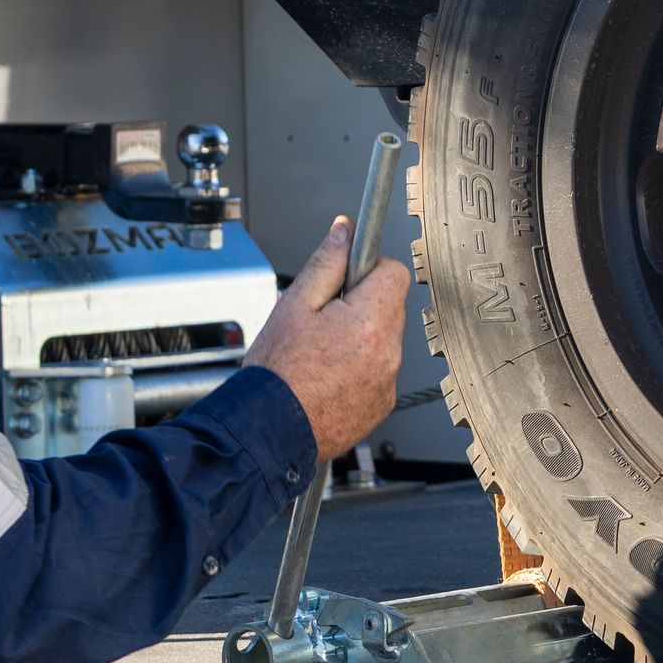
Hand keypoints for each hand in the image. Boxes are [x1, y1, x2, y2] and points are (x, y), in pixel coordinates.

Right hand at [245, 219, 410, 462]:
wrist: (268, 431)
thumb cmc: (277, 373)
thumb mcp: (294, 305)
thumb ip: (326, 263)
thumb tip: (344, 231)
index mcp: (371, 321)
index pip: (394, 273)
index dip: (369, 270)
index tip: (347, 278)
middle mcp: (388, 353)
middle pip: (390, 307)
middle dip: (362, 305)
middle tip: (323, 320)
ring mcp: (387, 382)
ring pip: (384, 341)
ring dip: (360, 338)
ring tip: (321, 352)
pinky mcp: (382, 405)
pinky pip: (378, 372)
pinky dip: (359, 369)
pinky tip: (327, 376)